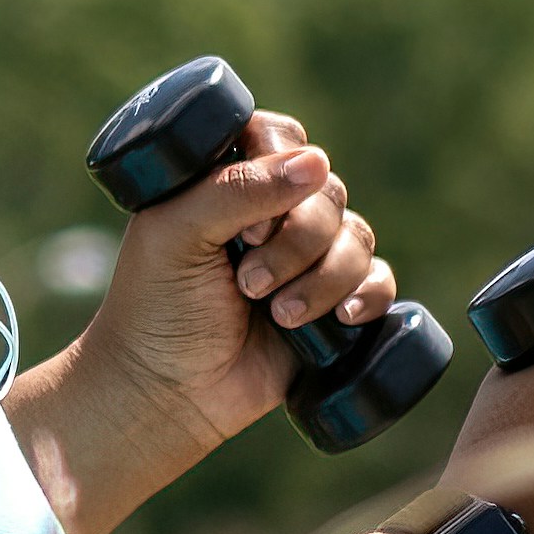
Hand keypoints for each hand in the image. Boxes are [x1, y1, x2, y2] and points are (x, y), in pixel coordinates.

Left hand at [55, 108, 393, 457]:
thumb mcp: (175, 236)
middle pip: (327, 192)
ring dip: (322, 278)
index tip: (243, 229)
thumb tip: (316, 162)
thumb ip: (236, 192)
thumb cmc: (155, 308)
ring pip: (356, 235)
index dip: (278, 174)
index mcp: (228, 178)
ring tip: (278, 315)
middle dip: (296, 243)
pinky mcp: (332, 303)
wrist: (166, 394)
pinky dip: (367, 295)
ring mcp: (305, 257)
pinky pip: (378, 279)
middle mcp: (273, 211)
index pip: (282, 139)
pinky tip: (341, 318)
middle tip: (248, 284)